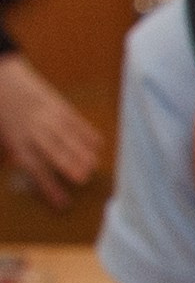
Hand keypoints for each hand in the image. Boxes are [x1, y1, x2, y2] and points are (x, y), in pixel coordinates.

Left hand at [0, 52, 102, 207]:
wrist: (3, 78)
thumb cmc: (5, 113)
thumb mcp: (5, 137)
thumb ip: (20, 155)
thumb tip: (41, 178)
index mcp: (18, 141)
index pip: (36, 167)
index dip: (50, 186)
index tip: (63, 204)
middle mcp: (34, 129)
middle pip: (54, 150)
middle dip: (69, 165)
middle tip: (83, 179)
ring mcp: (48, 115)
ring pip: (69, 136)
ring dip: (83, 151)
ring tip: (93, 165)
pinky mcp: (59, 104)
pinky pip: (77, 121)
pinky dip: (88, 133)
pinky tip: (97, 145)